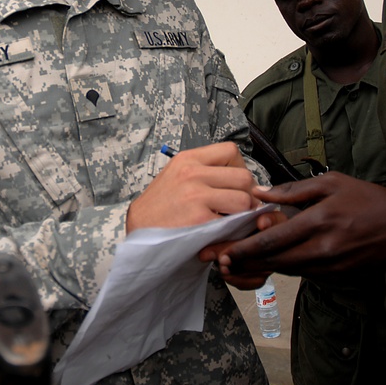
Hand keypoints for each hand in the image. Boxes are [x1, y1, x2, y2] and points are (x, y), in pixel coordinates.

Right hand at [126, 142, 259, 232]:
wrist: (138, 231)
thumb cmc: (160, 207)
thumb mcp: (176, 175)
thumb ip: (204, 171)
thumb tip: (240, 176)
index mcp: (188, 159)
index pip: (230, 151)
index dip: (239, 168)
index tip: (233, 184)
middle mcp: (192, 173)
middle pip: (244, 176)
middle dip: (246, 193)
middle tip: (238, 207)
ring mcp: (196, 196)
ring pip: (244, 200)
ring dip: (243, 214)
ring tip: (231, 220)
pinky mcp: (200, 220)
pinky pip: (233, 223)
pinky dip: (233, 231)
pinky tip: (222, 233)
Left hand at [201, 173, 385, 285]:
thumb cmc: (367, 199)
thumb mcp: (331, 183)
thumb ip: (293, 190)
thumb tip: (259, 192)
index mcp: (318, 223)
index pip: (272, 240)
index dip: (244, 248)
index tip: (223, 252)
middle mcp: (323, 250)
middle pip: (274, 261)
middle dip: (245, 262)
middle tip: (220, 262)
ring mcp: (331, 267)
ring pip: (286, 269)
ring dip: (262, 267)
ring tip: (238, 263)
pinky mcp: (337, 276)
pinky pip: (303, 273)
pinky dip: (285, 267)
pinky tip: (271, 260)